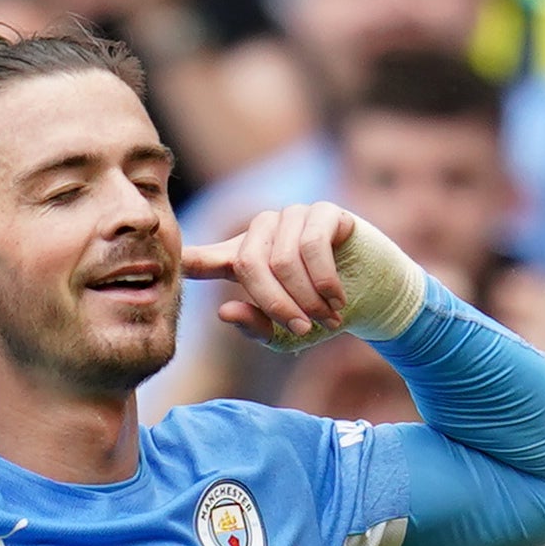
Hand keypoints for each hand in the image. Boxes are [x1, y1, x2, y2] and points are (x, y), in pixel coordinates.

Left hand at [183, 202, 358, 341]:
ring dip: (306, 296)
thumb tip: (224, 311)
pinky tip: (337, 298)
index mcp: (242, 260)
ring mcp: (292, 217)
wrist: (376, 301)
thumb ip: (256, 327)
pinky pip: (312, 243)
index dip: (185, 261)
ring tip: (326, 318)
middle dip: (275, 304)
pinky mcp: (324, 212)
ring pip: (282, 257)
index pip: (202, 257)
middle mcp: (262, 233)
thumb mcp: (287, 334)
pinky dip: (325, 278)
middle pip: (248, 264)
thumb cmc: (322, 317)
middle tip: (302, 330)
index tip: (168, 264)